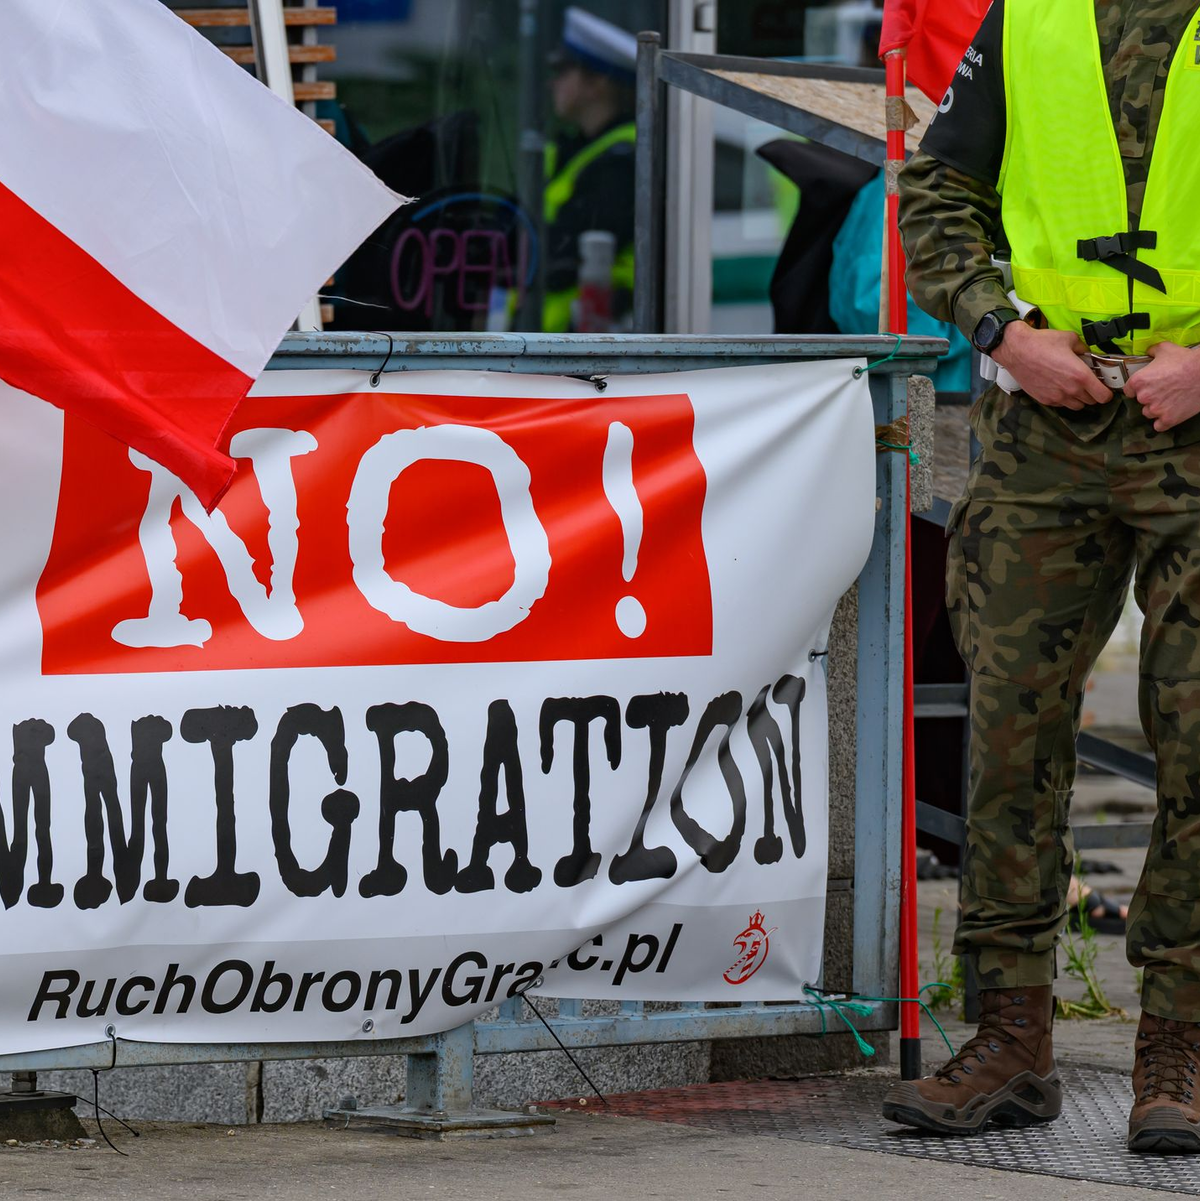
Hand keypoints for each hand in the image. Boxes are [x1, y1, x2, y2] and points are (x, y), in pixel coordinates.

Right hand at [991, 322, 1111, 408]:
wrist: (1016, 350)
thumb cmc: (1042, 343)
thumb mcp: (1070, 339)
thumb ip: (1083, 349)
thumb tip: (1086, 354)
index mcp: (1081, 375)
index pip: (1103, 396)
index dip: (1107, 393)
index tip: (1105, 387)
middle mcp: (1070, 390)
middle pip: (1091, 402)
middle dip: (1093, 393)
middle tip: (1089, 383)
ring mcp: (1057, 397)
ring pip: (1077, 406)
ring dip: (1079, 398)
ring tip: (1074, 387)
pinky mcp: (1044, 400)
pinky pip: (1061, 405)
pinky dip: (1064, 399)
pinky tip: (1059, 387)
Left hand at [1124, 342, 1199, 431]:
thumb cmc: (1185, 360)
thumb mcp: (1165, 349)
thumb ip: (1151, 351)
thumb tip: (1148, 352)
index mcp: (1138, 381)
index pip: (1129, 391)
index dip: (1137, 389)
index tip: (1146, 386)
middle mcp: (1144, 397)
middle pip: (1141, 402)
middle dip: (1149, 397)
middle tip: (1163, 390)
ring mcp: (1156, 410)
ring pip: (1149, 413)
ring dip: (1156, 409)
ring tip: (1169, 400)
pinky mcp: (1168, 420)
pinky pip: (1158, 426)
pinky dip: (1163, 421)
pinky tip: (1170, 413)